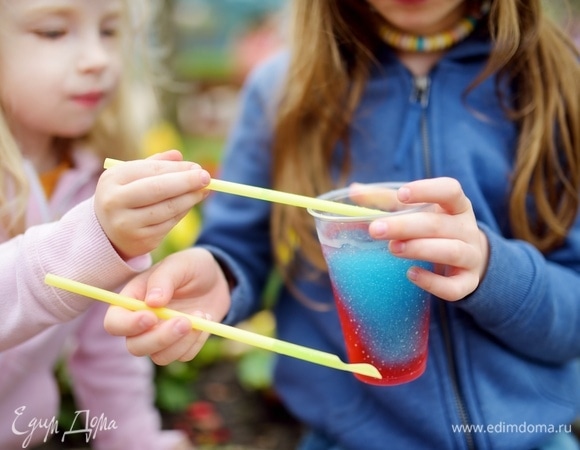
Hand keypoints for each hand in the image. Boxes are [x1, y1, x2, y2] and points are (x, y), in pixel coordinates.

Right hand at [94, 150, 209, 258]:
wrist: (107, 231)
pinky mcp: (141, 240)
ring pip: (168, 208)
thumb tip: (179, 156)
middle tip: (207, 178)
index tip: (198, 167)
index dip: (178, 169)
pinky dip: (183, 212)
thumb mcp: (132, 176)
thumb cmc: (125, 195)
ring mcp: (127, 224)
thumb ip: (154, 164)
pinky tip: (190, 204)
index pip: (151, 170)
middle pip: (158, 189)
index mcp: (112, 179)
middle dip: (186, 182)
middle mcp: (115, 201)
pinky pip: (169, 224)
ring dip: (190, 199)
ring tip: (203, 191)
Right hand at [104, 248, 231, 364]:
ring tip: (202, 314)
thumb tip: (152, 302)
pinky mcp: (181, 345)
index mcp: (132, 301)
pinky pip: (184, 356)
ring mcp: (161, 336)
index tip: (152, 317)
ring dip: (182, 341)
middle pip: (135, 347)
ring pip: (160, 357)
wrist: (216, 278)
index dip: (128, 325)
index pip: (114, 323)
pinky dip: (197, 341)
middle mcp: (142, 324)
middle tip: (185, 321)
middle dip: (160, 338)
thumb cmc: (191, 267)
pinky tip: (206, 318)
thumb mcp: (179, 264)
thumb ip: (163, 279)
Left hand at [368, 177, 488, 300]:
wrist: (469, 258)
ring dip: (420, 249)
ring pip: (451, 251)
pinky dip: (433, 282)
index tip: (402, 194)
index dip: (427, 190)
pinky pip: (454, 286)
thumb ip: (386, 199)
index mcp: (456, 205)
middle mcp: (467, 228)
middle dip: (406, 226)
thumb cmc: (435, 228)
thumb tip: (353, 190)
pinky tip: (411, 274)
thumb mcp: (417, 210)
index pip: (450, 190)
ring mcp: (471, 256)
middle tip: (376, 230)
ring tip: (392, 249)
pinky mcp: (468, 282)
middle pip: (439, 224)